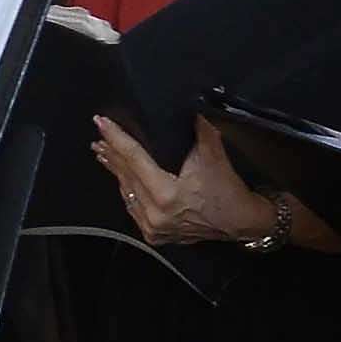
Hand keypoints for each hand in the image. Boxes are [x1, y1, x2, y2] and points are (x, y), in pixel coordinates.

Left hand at [89, 117, 279, 247]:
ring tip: (104, 154)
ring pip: (127, 193)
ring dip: (116, 172)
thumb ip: (199, 129)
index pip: (134, 158)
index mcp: (166, 193)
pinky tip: (122, 180)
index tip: (101, 122)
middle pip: (126, 175)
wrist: (241, 222)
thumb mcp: (214, 155)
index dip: (117, 137)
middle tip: (98, 136)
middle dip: (112, 154)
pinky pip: (134, 209)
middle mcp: (154, 213)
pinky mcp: (154, 235)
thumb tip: (189, 106)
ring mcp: (152, 227)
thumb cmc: (227, 190)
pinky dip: (128, 191)